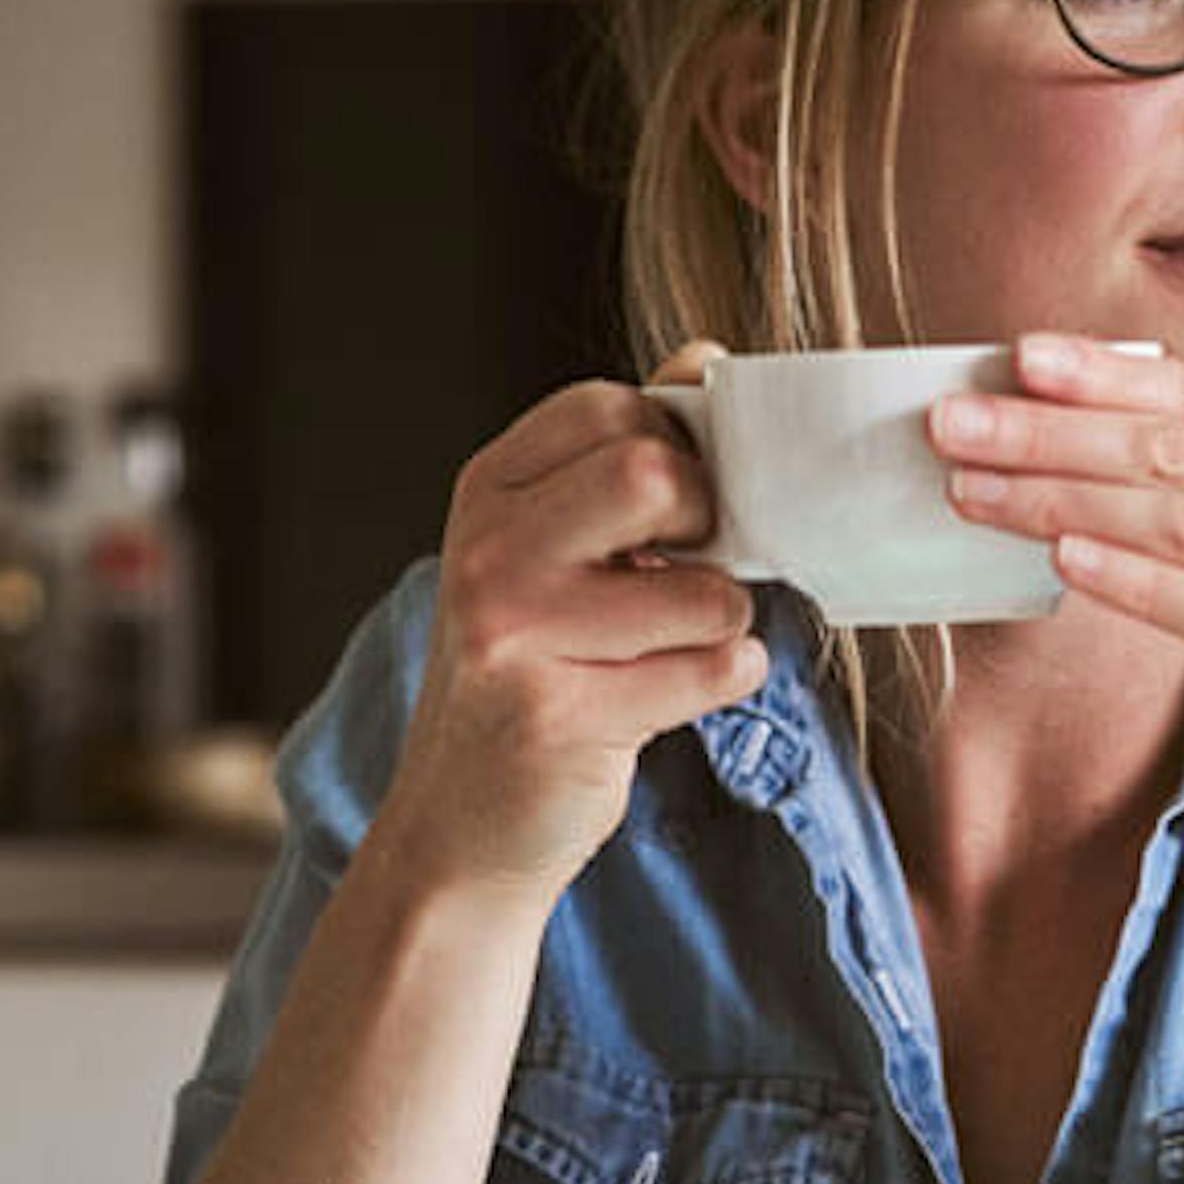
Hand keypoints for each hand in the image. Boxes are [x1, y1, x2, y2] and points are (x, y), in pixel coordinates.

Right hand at [376, 350, 762, 902]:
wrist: (459, 824)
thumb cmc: (528, 672)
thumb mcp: (551, 549)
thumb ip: (623, 457)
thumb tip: (706, 360)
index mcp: (488, 490)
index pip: (614, 408)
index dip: (677, 449)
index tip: (674, 508)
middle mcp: (489, 551)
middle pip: (653, 474)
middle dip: (709, 524)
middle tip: (689, 568)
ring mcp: (516, 634)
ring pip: (704, 589)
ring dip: (723, 622)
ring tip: (674, 646)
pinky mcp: (561, 716)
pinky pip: (712, 672)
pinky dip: (723, 682)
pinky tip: (667, 699)